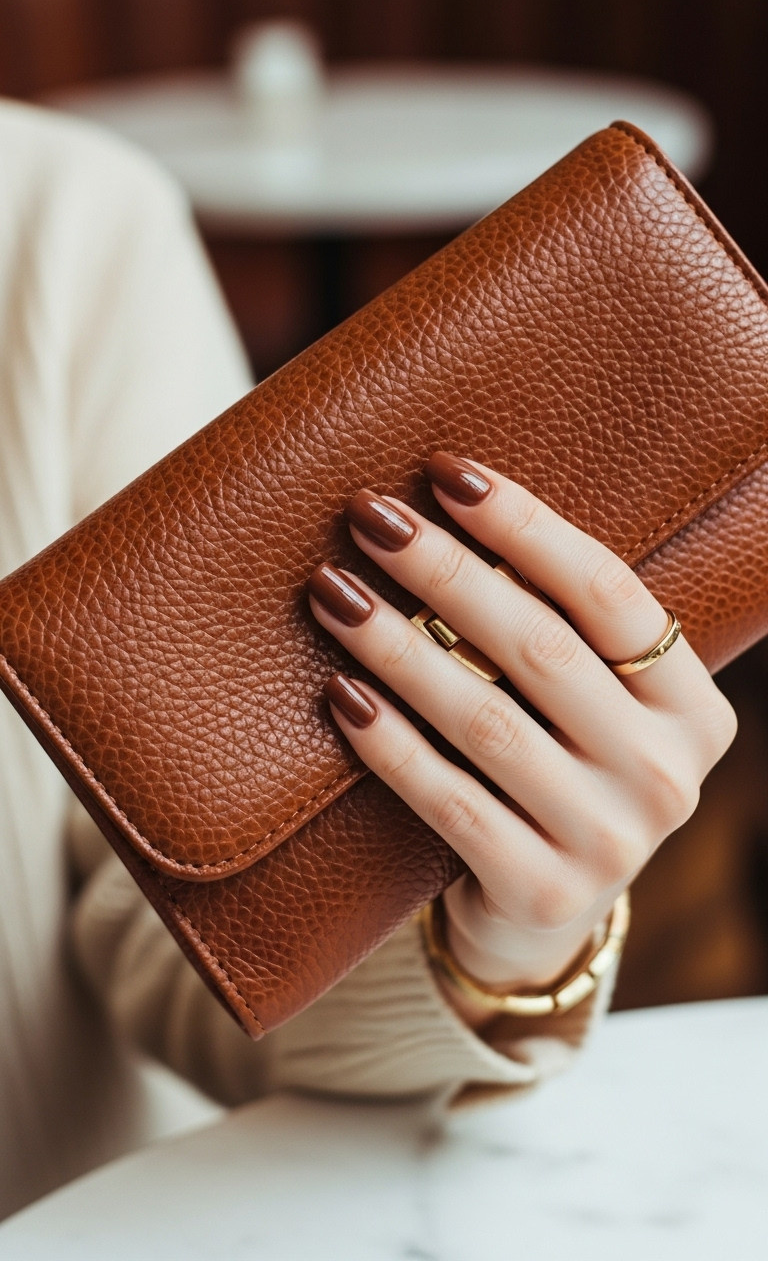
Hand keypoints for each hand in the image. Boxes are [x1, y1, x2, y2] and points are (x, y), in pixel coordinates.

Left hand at [308, 453, 736, 1023]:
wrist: (543, 915)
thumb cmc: (553, 770)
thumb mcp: (585, 703)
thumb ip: (554, 628)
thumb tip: (447, 505)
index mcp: (691, 706)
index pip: (608, 592)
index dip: (525, 525)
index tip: (445, 472)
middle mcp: (666, 773)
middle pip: (541, 647)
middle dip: (445, 571)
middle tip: (370, 516)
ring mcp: (611, 841)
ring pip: (486, 720)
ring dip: (399, 647)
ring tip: (333, 593)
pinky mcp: (542, 890)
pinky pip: (450, 800)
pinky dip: (390, 743)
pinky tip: (342, 692)